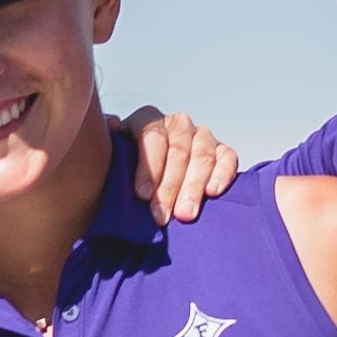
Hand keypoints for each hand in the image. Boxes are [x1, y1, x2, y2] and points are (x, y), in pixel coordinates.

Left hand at [119, 105, 239, 223]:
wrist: (146, 182)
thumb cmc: (123, 172)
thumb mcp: (111, 159)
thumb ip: (109, 145)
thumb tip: (111, 126)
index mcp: (147, 120)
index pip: (152, 136)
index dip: (149, 166)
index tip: (142, 195)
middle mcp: (176, 124)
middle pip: (178, 150)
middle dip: (170, 185)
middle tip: (162, 216)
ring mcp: (201, 135)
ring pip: (202, 155)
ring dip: (194, 186)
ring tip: (185, 214)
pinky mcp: (221, 150)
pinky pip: (227, 157)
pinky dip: (223, 173)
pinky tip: (213, 192)